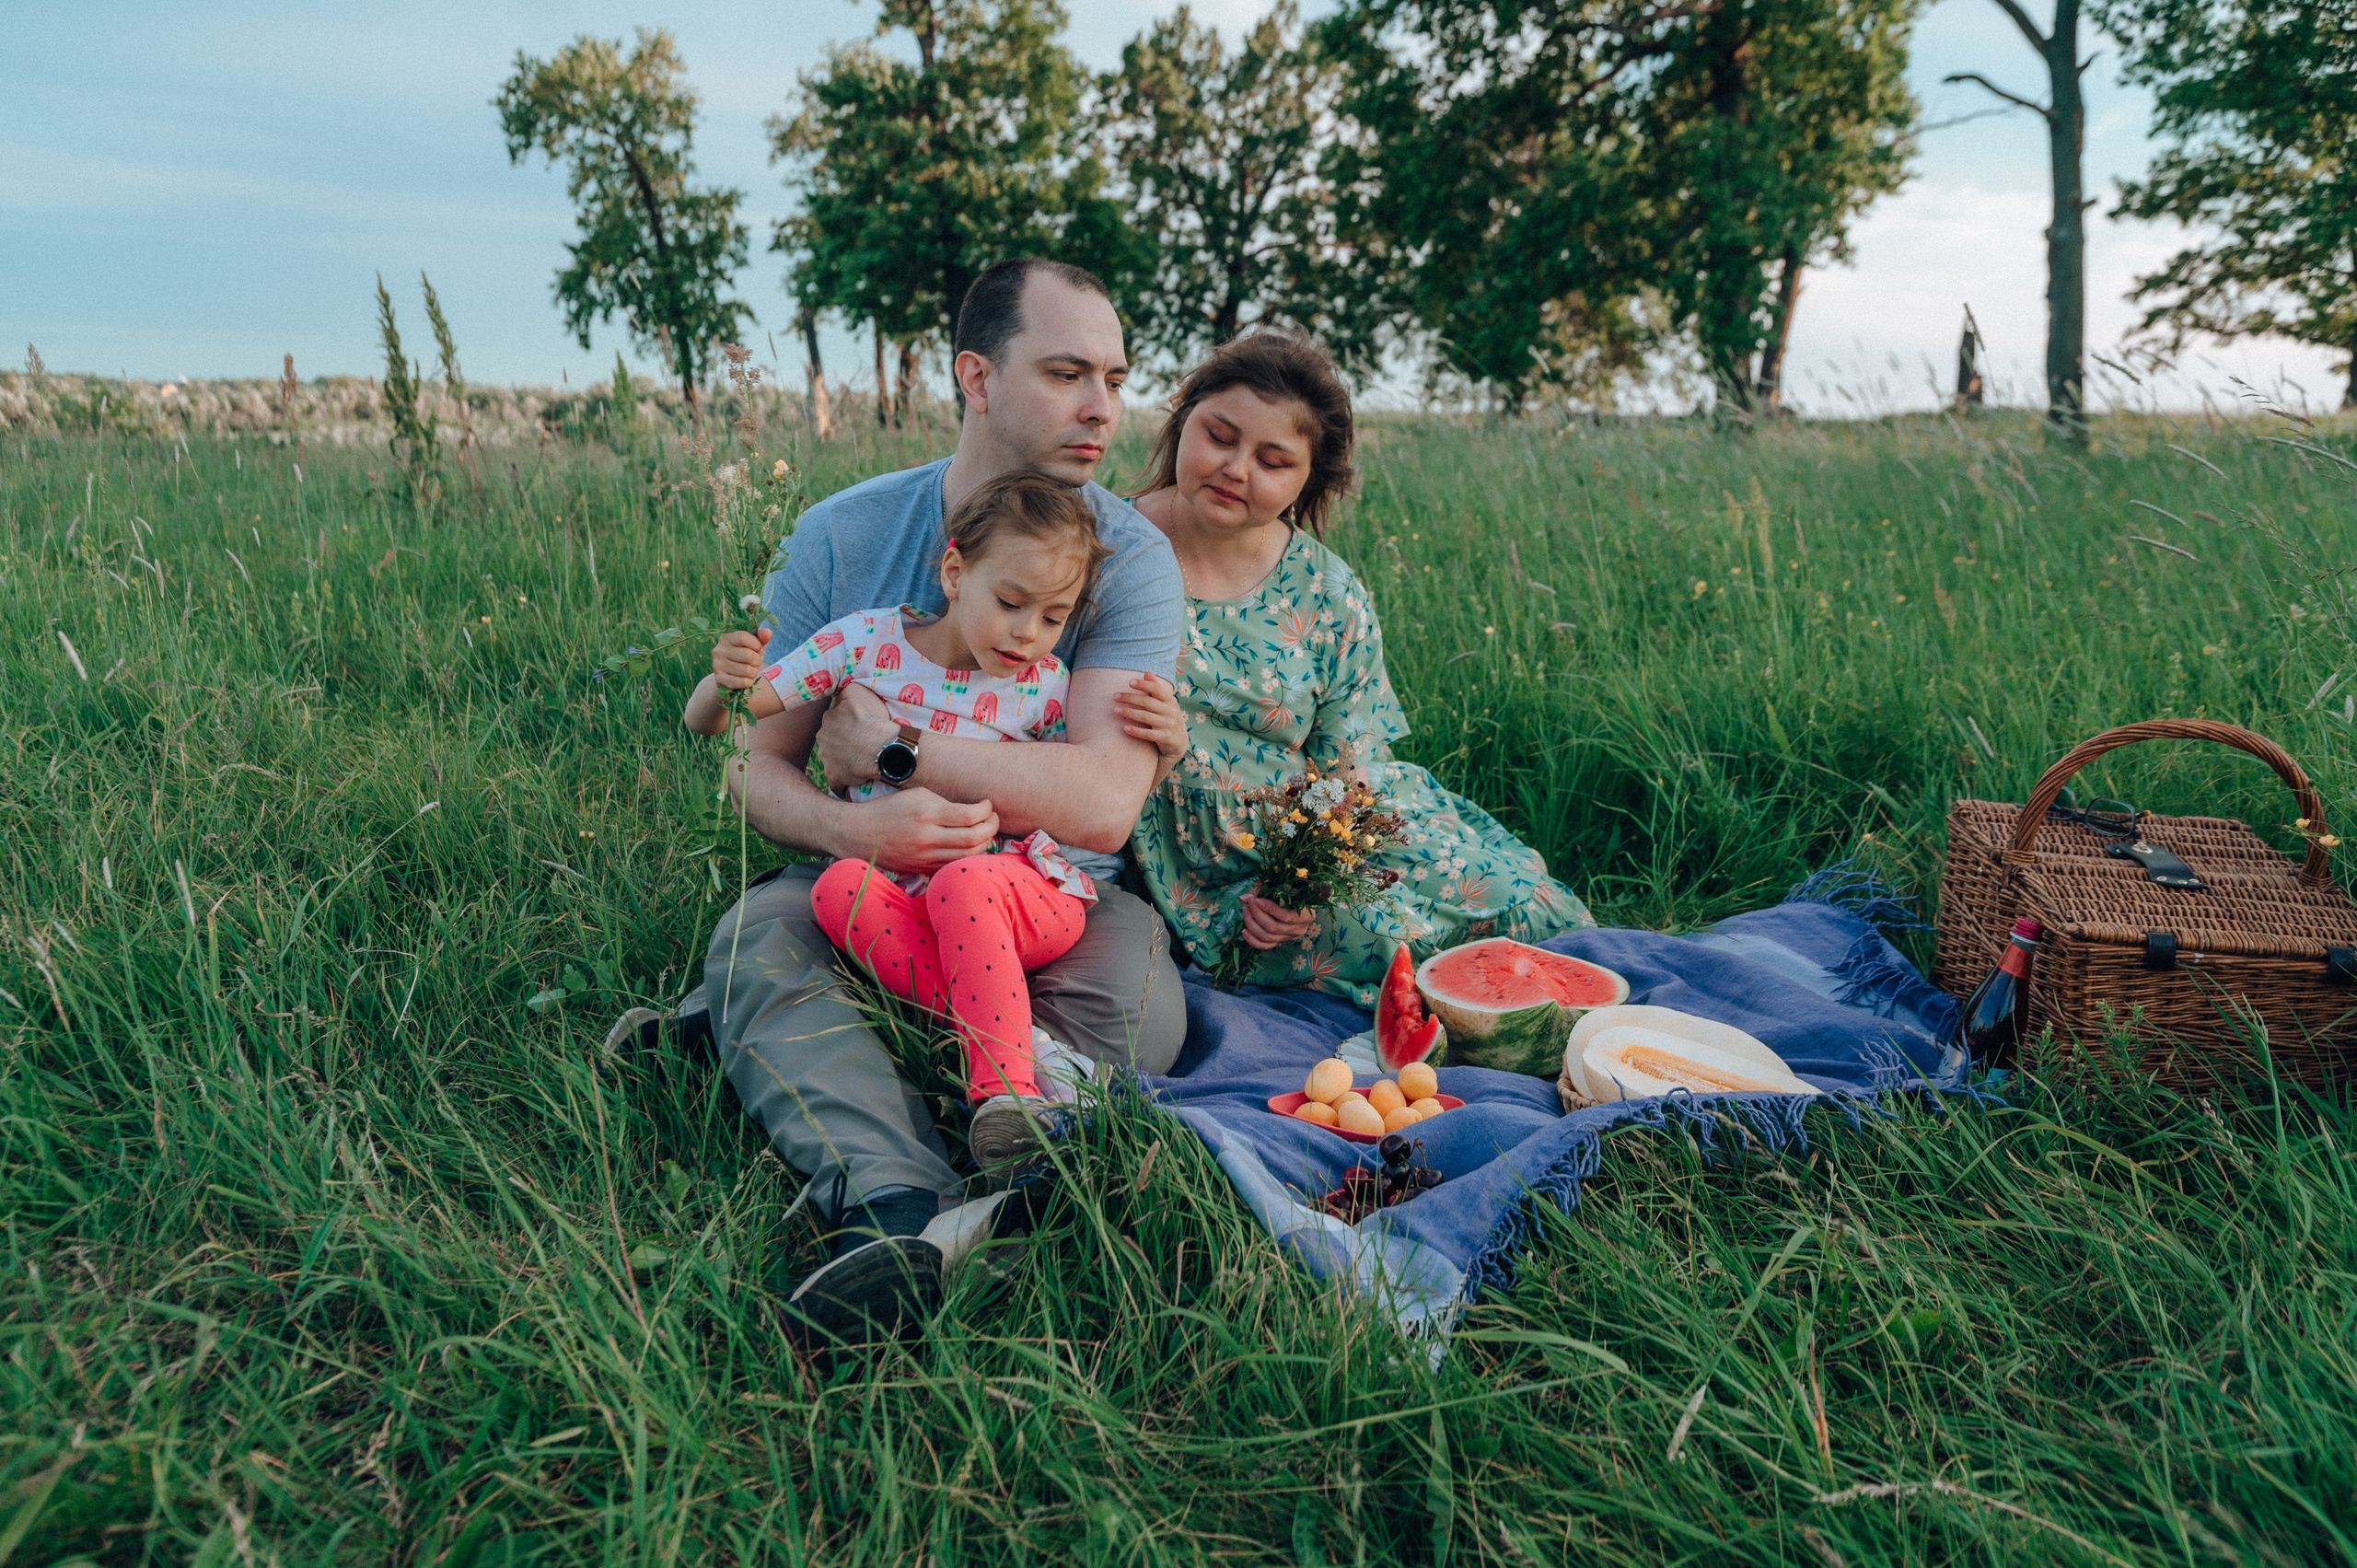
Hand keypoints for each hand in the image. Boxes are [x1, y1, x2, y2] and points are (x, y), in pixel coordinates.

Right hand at [713, 627, 770, 690]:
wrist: (730, 677)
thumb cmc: (745, 657)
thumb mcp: (754, 646)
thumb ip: (761, 638)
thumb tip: (768, 632)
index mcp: (726, 637)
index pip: (743, 637)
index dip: (756, 644)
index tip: (758, 649)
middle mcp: (719, 650)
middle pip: (747, 655)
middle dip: (757, 660)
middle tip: (755, 662)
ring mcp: (717, 665)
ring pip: (747, 670)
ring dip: (753, 672)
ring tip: (749, 671)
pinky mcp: (719, 679)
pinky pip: (742, 682)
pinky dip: (749, 682)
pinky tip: (745, 680)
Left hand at [814, 680, 896, 789]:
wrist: (884, 750)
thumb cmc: (874, 723)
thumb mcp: (856, 695)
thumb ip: (844, 692)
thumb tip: (837, 694)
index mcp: (828, 720)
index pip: (834, 721)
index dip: (846, 726)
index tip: (857, 730)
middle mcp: (823, 738)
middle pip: (830, 740)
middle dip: (840, 743)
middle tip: (859, 745)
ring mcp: (826, 758)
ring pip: (832, 759)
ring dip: (842, 761)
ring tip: (860, 762)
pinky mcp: (834, 776)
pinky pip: (836, 783)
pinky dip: (843, 783)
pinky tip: (853, 782)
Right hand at [843, 787, 999, 873]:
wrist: (860, 834)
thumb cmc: (890, 810)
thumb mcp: (916, 795)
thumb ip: (945, 802)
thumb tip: (973, 811)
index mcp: (925, 814)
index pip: (969, 815)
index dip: (986, 810)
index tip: (987, 805)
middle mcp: (926, 837)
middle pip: (973, 839)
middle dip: (991, 827)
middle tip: (993, 818)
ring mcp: (925, 857)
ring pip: (968, 856)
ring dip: (985, 843)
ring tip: (986, 831)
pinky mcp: (923, 869)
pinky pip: (955, 865)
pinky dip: (970, 856)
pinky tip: (973, 846)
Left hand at [1113, 673, 1188, 767]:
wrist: (1179, 742)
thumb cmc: (1167, 718)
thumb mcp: (1165, 703)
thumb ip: (1156, 688)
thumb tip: (1147, 673)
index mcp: (1170, 700)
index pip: (1157, 689)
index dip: (1143, 685)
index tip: (1129, 682)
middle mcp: (1171, 711)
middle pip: (1148, 702)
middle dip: (1130, 698)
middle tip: (1115, 697)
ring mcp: (1168, 725)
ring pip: (1146, 717)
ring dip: (1129, 713)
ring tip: (1115, 710)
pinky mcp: (1165, 738)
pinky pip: (1149, 734)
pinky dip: (1136, 731)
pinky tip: (1125, 728)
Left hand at [1239, 894, 1318, 950]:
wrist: (1295, 901)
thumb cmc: (1289, 892)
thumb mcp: (1279, 887)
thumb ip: (1262, 891)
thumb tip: (1243, 898)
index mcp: (1305, 916)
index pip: (1287, 917)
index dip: (1270, 909)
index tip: (1257, 900)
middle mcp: (1299, 930)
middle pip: (1274, 927)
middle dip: (1257, 914)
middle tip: (1249, 903)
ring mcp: (1289, 938)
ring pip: (1267, 937)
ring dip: (1252, 924)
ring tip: (1245, 910)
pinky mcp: (1279, 942)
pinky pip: (1264, 946)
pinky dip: (1252, 940)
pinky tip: (1244, 931)